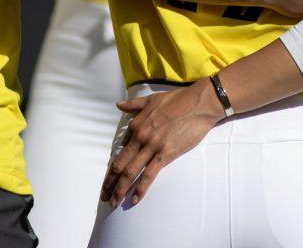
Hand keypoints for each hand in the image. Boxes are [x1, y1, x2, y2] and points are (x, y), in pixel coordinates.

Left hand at [100, 81, 223, 205]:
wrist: (199, 103)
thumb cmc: (178, 100)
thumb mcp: (151, 99)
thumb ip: (134, 105)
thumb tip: (118, 104)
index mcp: (136, 125)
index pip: (121, 149)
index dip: (114, 166)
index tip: (111, 178)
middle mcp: (140, 137)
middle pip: (120, 164)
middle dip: (110, 183)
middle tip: (103, 196)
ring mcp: (152, 146)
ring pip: (131, 172)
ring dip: (120, 189)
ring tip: (114, 203)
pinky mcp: (166, 153)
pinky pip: (149, 174)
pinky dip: (141, 188)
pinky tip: (135, 199)